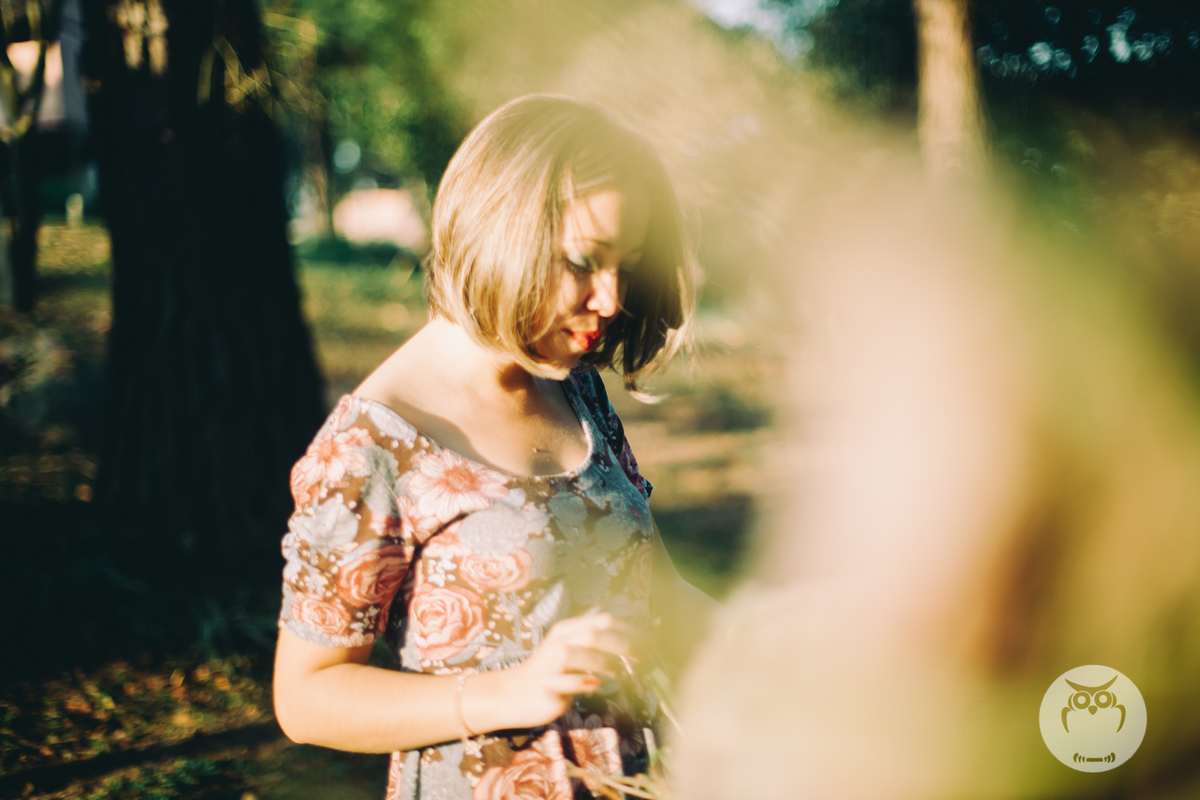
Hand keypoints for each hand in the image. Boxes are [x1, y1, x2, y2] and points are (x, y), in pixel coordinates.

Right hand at [495, 612, 643, 728]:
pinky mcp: (544, 683)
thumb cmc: (553, 674)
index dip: (630, 631)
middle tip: (643, 658)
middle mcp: (559, 640)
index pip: (604, 620)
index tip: (649, 644)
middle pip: (595, 632)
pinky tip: (595, 685)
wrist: (515, 694)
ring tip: (618, 673)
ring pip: (578, 651)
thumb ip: (598, 647)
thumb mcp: (575, 654)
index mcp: (569, 629)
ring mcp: (550, 661)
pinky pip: (565, 681)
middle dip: (623, 644)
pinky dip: (583, 682)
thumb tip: (634, 646)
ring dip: (603, 662)